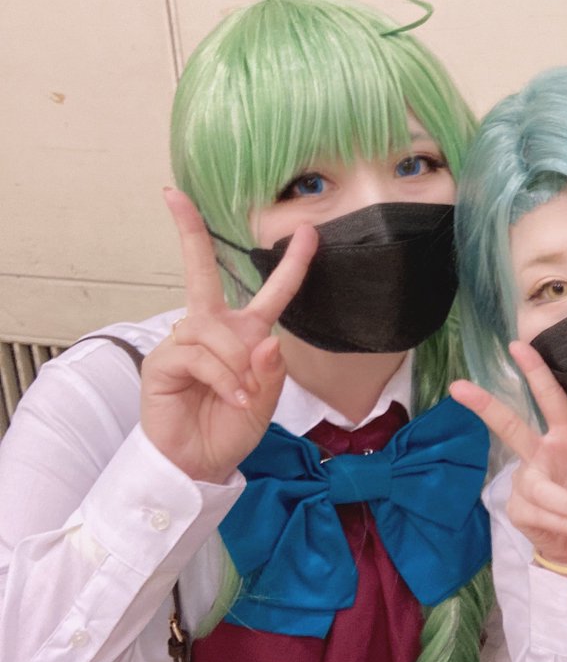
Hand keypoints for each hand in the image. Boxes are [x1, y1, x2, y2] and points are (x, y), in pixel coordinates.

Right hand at [140, 190, 316, 483]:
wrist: (200, 463)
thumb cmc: (231, 427)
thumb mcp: (267, 401)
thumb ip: (272, 372)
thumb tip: (266, 341)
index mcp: (244, 334)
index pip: (271, 292)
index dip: (292, 263)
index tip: (306, 231)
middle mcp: (211, 330)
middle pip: (200, 272)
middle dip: (189, 233)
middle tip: (174, 198)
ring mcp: (183, 343)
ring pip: (214, 331)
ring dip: (236, 365)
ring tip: (243, 396)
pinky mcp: (164, 362)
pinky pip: (199, 356)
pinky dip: (223, 378)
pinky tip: (232, 397)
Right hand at [450, 341, 566, 570]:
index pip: (551, 399)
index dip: (536, 372)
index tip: (517, 345)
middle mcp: (542, 452)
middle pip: (510, 427)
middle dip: (486, 406)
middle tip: (458, 387)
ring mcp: (526, 479)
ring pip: (540, 489)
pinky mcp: (518, 506)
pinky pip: (539, 514)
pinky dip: (564, 523)